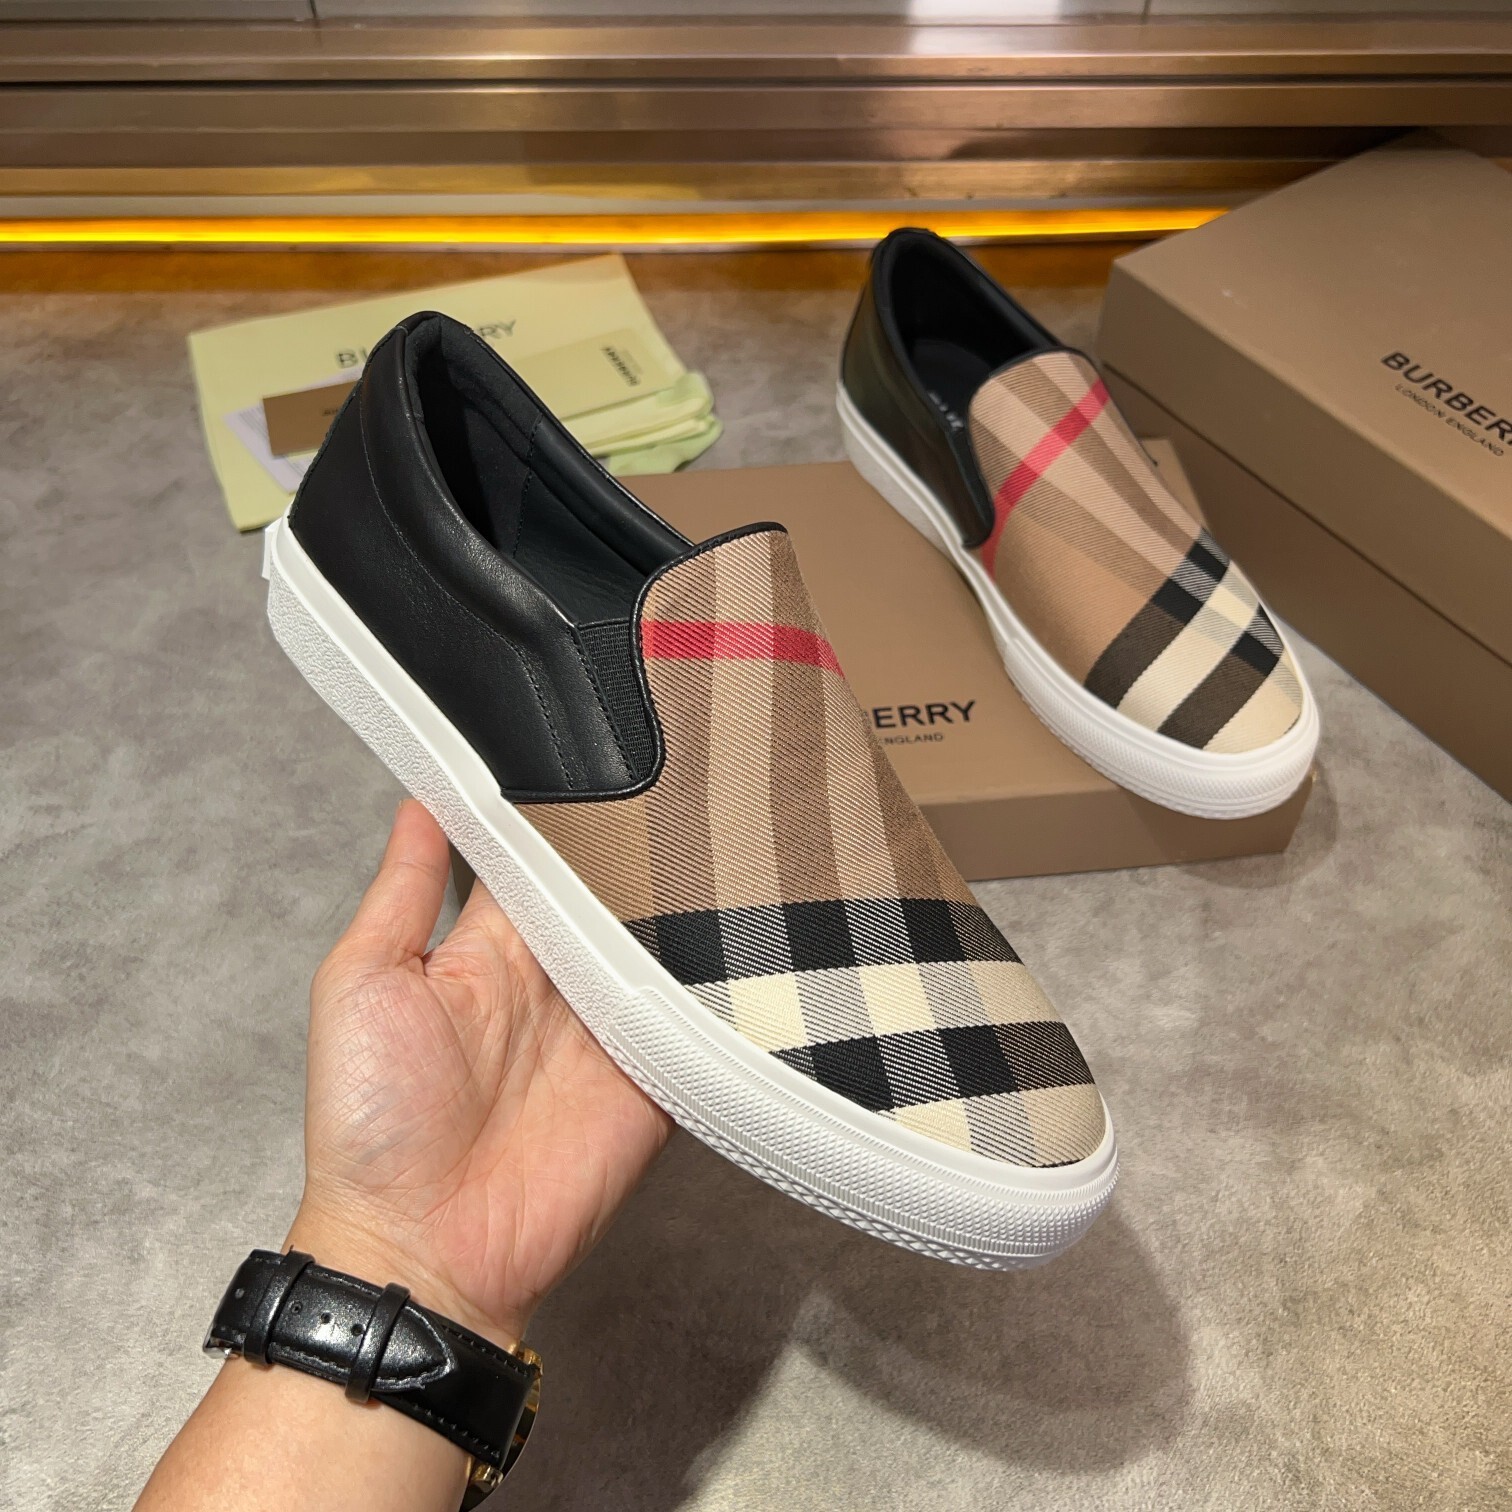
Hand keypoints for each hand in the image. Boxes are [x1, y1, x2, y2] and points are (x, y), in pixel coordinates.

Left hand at [288, 799, 671, 1346]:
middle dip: (641, 846)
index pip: (540, 862)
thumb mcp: (362, 984)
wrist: (422, 1250)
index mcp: (490, 951)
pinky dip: (721, 981)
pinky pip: (699, 1017)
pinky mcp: (656, 1074)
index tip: (593, 752)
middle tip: (678, 782)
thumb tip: (421, 800)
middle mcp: (556, 981)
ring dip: (687, 903)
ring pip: (664, 943)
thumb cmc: (369, 1126)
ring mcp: (611, 1027)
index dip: (564, 812)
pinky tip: (742, 930)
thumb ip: (403, 891)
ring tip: (720, 836)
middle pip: (612, 893)